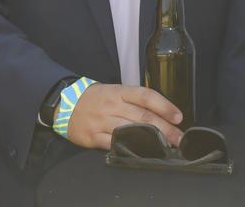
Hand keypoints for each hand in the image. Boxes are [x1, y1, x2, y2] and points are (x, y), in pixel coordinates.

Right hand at [64, 83, 183, 149]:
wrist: (64, 103)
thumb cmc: (96, 98)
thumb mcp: (114, 91)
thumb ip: (134, 100)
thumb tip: (160, 112)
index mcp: (120, 92)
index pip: (146, 96)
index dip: (164, 106)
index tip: (178, 117)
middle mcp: (112, 105)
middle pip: (143, 117)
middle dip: (165, 129)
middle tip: (180, 138)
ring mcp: (102, 121)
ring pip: (131, 131)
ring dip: (151, 140)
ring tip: (166, 147)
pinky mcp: (93, 136)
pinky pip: (112, 143)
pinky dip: (128, 148)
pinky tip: (141, 153)